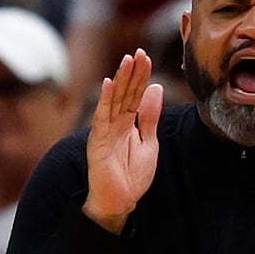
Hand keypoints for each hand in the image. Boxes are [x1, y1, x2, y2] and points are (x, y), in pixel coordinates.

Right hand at [82, 49, 162, 233]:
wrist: (120, 201)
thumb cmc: (132, 176)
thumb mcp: (149, 142)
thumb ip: (150, 116)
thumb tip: (155, 88)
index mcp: (127, 123)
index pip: (135, 95)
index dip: (140, 76)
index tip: (146, 57)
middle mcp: (114, 123)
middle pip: (125, 93)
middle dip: (132, 73)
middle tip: (139, 52)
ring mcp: (105, 131)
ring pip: (114, 100)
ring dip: (120, 79)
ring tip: (127, 60)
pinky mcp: (98, 141)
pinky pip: (102, 117)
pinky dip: (105, 100)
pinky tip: (109, 84)